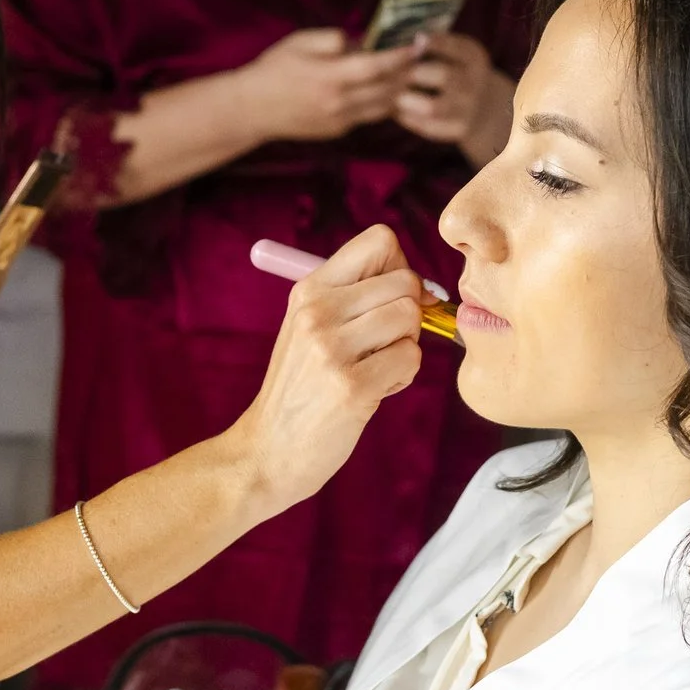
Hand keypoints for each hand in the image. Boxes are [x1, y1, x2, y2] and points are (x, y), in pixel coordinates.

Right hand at [223, 225, 426, 514]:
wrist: (269, 448)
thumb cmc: (303, 386)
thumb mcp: (310, 327)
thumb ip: (353, 297)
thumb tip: (419, 282)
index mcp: (309, 289)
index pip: (380, 240)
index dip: (401, 267)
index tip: (392, 298)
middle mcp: (317, 311)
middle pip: (405, 281)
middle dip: (410, 312)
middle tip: (384, 343)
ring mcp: (331, 348)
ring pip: (411, 318)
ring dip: (407, 346)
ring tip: (376, 366)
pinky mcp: (351, 386)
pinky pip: (410, 358)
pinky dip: (403, 376)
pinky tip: (375, 390)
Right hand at [237, 28, 422, 144]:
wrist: (252, 110)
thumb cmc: (273, 69)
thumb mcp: (298, 42)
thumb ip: (330, 39)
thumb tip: (359, 40)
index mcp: (329, 77)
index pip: (374, 66)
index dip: (398, 56)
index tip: (416, 44)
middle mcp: (338, 102)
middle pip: (385, 89)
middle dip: (406, 73)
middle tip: (423, 58)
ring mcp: (340, 121)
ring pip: (383, 107)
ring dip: (400, 91)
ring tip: (413, 75)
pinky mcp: (338, 131)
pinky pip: (369, 116)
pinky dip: (384, 104)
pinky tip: (391, 91)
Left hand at [396, 32, 514, 166]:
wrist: (482, 106)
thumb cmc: (455, 71)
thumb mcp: (455, 53)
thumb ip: (433, 45)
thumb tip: (403, 43)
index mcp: (473, 57)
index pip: (456, 47)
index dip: (435, 43)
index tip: (416, 39)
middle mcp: (474, 83)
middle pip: (442, 76)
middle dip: (412, 73)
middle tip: (390, 74)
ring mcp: (469, 108)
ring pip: (432, 107)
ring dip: (408, 100)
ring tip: (395, 96)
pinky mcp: (459, 129)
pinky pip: (429, 126)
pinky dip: (409, 118)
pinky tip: (399, 110)